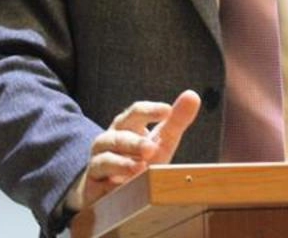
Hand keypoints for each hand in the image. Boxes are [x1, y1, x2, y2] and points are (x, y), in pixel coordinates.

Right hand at [70, 90, 201, 210]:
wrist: (115, 192)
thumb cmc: (141, 162)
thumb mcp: (161, 143)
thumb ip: (176, 121)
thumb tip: (193, 95)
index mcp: (127, 125)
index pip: (136, 112)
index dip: (150, 111)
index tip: (167, 111)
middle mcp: (111, 138)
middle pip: (119, 132)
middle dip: (135, 141)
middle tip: (152, 148)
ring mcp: (100, 157)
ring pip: (106, 153)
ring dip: (123, 161)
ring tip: (141, 167)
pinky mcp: (94, 179)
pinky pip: (101, 173)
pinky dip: (114, 175)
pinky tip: (127, 181)